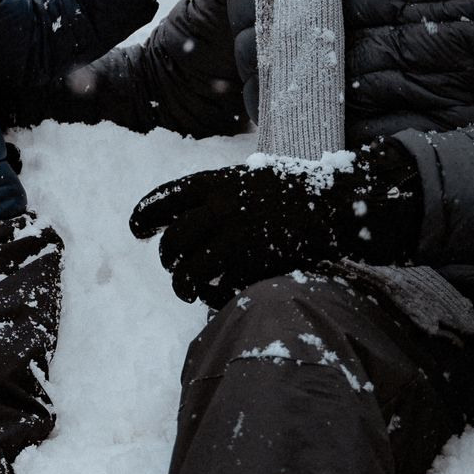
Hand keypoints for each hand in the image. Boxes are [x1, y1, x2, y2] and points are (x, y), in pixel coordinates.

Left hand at [128, 140, 422, 305]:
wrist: (337, 206)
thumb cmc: (295, 192)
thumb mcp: (252, 177)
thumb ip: (219, 193)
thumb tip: (184, 213)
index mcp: (217, 182)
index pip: (165, 199)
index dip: (144, 215)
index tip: (136, 230)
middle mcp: (221, 206)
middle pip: (173, 239)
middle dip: (167, 257)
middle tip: (172, 266)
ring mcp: (235, 235)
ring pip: (188, 269)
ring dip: (182, 285)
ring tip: (186, 291)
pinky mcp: (251, 263)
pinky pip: (217, 286)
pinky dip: (212, 295)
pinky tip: (215, 296)